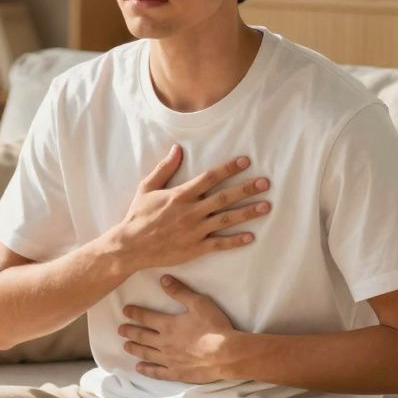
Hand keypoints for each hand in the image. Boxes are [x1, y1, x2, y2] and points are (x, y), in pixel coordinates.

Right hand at [109, 144, 271, 273]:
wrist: (131, 246)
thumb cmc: (138, 215)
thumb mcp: (147, 188)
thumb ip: (164, 169)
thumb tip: (177, 149)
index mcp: (180, 195)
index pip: (209, 178)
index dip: (228, 169)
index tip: (245, 161)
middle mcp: (191, 211)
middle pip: (224, 197)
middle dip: (246, 189)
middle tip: (265, 183)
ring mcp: (195, 231)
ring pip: (226, 219)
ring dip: (247, 212)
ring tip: (266, 206)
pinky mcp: (195, 248)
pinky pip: (219, 244)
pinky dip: (235, 241)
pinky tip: (251, 237)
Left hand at [119, 275, 239, 383]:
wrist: (226, 354)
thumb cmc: (214, 327)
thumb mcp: (198, 303)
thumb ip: (180, 291)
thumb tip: (163, 279)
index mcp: (168, 325)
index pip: (146, 317)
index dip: (134, 313)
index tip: (125, 311)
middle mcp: (164, 343)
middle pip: (142, 336)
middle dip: (129, 331)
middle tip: (120, 330)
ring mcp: (169, 360)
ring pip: (146, 353)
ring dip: (134, 349)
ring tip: (125, 346)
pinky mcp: (176, 373)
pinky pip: (157, 372)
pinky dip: (146, 370)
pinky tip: (139, 368)